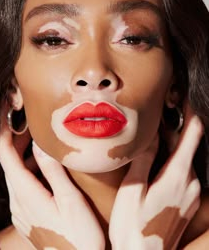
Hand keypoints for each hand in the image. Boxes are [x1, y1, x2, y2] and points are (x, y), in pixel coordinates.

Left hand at [0, 113, 104, 249]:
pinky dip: (29, 169)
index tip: (7, 112)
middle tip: (31, 122)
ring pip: (14, 172)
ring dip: (24, 154)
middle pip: (7, 160)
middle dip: (16, 138)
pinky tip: (46, 168)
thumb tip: (42, 145)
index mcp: (26, 192)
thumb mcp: (71, 200)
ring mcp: (20, 208)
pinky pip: (21, 184)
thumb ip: (54, 171)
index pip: (4, 153)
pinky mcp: (26, 214)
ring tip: (41, 142)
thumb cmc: (79, 237)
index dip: (3, 130)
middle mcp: (17, 200)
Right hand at [109, 104, 203, 249]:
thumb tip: (151, 134)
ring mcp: (192, 193)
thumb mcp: (132, 189)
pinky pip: (184, 174)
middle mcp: (191, 182)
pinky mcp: (188, 202)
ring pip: (185, 160)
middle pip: (189, 145)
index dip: (191, 113)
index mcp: (177, 175)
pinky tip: (156, 168)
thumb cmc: (133, 226)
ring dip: (173, 147)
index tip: (183, 99)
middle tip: (157, 121)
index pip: (193, 134)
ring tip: (153, 143)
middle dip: (176, 130)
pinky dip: (174, 163)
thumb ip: (144, 158)